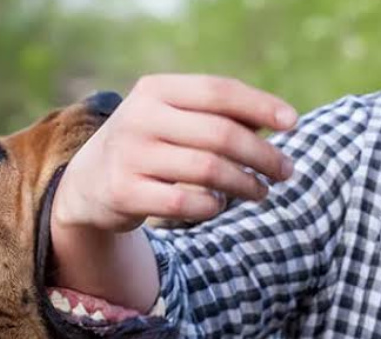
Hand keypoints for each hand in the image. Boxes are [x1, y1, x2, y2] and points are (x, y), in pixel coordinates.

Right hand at [49, 75, 297, 311]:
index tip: (293, 124)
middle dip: (262, 155)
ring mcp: (129, 156)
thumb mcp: (172, 118)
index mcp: (155, 90)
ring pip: (208, 170)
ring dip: (245, 184)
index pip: (218, 91)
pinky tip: (219, 205)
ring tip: (261, 192)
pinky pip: (187, 203)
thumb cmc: (148, 145)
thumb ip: (217, 115)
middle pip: (220, 135)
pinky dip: (212, 206)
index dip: (261, 106)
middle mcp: (139, 118)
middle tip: (285, 171)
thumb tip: (278, 121)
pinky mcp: (124, 193)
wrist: (87, 182)